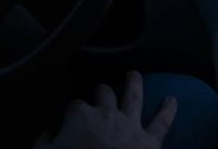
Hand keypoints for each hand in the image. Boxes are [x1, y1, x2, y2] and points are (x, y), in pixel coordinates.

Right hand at [34, 71, 177, 148]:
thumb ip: (44, 144)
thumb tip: (46, 136)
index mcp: (81, 116)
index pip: (75, 106)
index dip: (73, 113)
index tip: (70, 120)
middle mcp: (107, 113)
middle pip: (105, 94)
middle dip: (102, 91)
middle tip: (101, 91)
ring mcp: (130, 125)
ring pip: (134, 96)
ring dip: (135, 84)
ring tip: (135, 75)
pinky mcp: (149, 140)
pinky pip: (162, 122)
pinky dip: (169, 110)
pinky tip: (173, 100)